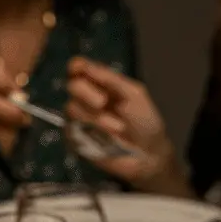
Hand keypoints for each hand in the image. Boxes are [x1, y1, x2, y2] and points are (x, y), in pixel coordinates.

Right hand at [66, 57, 188, 193]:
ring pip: (72, 108)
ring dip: (95, 117)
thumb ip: (112, 79)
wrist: (149, 155)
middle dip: (85, 92)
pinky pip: (71, 130)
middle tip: (102, 102)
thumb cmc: (146, 123)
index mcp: (101, 84)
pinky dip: (91, 132)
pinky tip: (108, 137)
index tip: (81, 69)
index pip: (79, 68)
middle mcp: (88, 99)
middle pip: (72, 85)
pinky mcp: (78, 139)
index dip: (77, 66)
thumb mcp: (135, 94)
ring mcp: (81, 119)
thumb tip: (88, 66)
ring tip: (117, 127)